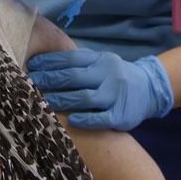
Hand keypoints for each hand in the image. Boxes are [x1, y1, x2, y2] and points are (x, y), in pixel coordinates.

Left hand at [28, 49, 173, 130]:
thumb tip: (45, 64)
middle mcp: (108, 74)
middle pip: (75, 77)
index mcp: (101, 60)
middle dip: (50, 80)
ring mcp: (116, 94)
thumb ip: (80, 64)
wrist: (150, 90)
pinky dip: (86, 119)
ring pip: (86, 97)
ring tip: (43, 102)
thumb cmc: (115, 76)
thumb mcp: (101, 63)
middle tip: (30, 83)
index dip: (51, 62)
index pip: (72, 59)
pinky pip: (102, 118)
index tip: (32, 65)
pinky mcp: (122, 115)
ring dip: (62, 99)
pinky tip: (72, 121)